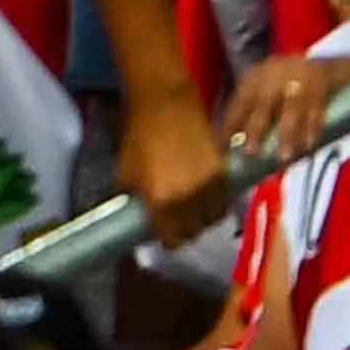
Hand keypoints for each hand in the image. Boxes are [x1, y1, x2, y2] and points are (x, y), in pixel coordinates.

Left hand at [117, 78, 233, 239]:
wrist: (166, 109)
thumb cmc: (139, 138)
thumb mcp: (125, 173)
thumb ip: (132, 200)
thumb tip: (133, 216)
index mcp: (161, 203)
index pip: (172, 240)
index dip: (168, 240)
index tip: (163, 235)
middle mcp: (188, 201)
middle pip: (194, 232)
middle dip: (184, 230)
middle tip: (176, 222)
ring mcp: (209, 189)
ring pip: (213, 219)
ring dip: (203, 218)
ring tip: (192, 210)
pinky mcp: (224, 176)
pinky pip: (224, 202)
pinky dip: (216, 204)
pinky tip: (205, 198)